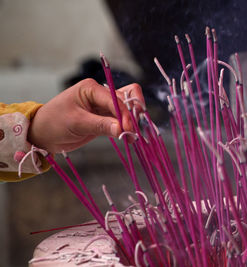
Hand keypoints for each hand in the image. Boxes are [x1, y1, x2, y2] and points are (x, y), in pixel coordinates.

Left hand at [28, 78, 144, 152]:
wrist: (43, 134)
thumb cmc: (54, 123)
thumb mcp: (76, 123)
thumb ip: (100, 125)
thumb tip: (122, 129)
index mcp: (91, 88)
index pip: (115, 98)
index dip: (124, 114)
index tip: (128, 130)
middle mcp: (101, 94)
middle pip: (126, 98)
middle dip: (133, 114)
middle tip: (135, 131)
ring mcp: (104, 106)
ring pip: (127, 108)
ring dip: (133, 121)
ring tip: (133, 136)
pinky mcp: (106, 118)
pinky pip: (122, 119)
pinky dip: (128, 127)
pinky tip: (129, 137)